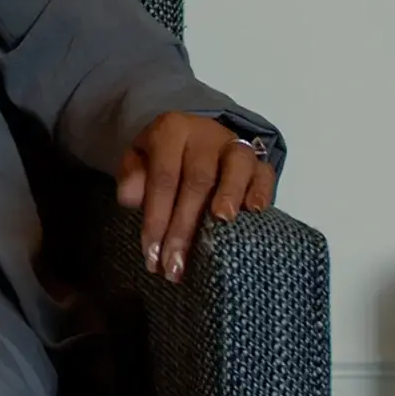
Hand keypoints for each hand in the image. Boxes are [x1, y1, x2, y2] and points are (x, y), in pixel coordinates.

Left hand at [115, 112, 275, 283]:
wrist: (196, 137)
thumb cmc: (164, 157)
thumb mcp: (139, 159)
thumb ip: (132, 175)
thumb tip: (129, 199)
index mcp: (170, 130)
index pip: (163, 178)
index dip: (156, 218)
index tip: (152, 255)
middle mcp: (205, 135)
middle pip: (197, 181)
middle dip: (185, 228)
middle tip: (176, 265)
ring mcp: (235, 145)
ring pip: (235, 168)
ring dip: (228, 196)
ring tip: (221, 223)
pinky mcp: (258, 160)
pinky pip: (264, 172)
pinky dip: (261, 190)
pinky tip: (255, 211)